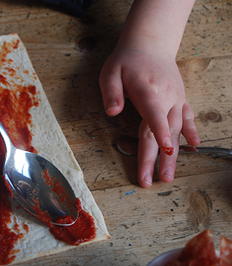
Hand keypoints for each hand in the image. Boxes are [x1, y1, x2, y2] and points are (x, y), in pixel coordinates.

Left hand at [99, 45, 199, 186]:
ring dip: (174, 154)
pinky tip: (194, 146)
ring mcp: (176, 98)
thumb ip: (111, 92)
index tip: (164, 149)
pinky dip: (192, 131)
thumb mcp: (110, 72)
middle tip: (155, 180)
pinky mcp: (180, 99)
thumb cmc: (126, 60)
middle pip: (163, 130)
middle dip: (159, 157)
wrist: (149, 44)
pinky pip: (188, 117)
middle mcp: (166, 96)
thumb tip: (112, 112)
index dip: (159, 132)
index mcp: (148, 91)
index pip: (154, 114)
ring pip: (177, 129)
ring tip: (169, 176)